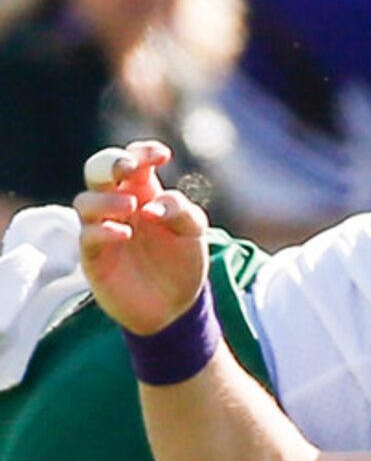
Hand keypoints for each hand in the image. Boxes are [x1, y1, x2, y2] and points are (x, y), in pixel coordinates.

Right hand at [74, 138, 210, 336]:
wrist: (176, 307)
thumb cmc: (183, 263)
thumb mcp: (194, 234)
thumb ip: (181, 211)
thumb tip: (152, 205)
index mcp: (143, 192)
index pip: (134, 161)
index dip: (143, 152)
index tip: (162, 155)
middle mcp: (118, 205)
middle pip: (99, 172)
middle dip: (110, 163)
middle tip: (128, 168)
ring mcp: (102, 229)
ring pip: (86, 201)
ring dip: (107, 199)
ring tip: (132, 208)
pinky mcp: (94, 256)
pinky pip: (88, 235)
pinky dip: (104, 230)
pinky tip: (125, 234)